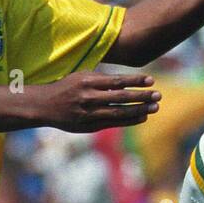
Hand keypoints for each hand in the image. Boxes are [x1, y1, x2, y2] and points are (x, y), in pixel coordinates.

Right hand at [32, 72, 160, 131]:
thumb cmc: (67, 87)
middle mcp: (89, 97)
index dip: (135, 81)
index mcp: (88, 82)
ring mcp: (89, 113)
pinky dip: (129, 121)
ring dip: (139, 110)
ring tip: (154, 107)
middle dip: (142, 97)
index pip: (117, 81)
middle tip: (158, 95)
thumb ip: (102, 78)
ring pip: (119, 112)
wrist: (45, 106)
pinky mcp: (89, 126)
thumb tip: (127, 80)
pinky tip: (142, 117)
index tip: (151, 80)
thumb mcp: (82, 76)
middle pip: (121, 97)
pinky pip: (113, 123)